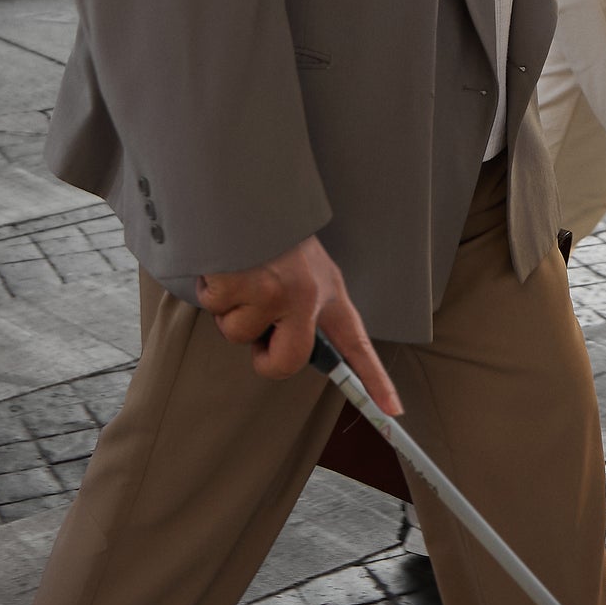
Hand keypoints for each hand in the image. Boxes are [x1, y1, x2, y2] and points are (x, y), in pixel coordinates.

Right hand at [197, 236, 402, 416]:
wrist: (252, 191)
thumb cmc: (272, 235)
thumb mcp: (306, 270)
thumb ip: (304, 310)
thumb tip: (281, 350)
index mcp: (329, 293)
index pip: (357, 344)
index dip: (375, 381)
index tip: (395, 413)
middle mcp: (308, 296)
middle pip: (286, 364)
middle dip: (263, 358)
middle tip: (259, 329)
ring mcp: (276, 292)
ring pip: (237, 334)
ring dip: (229, 308)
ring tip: (243, 272)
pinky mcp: (244, 284)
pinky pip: (215, 308)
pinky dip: (211, 288)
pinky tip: (226, 263)